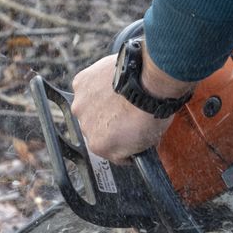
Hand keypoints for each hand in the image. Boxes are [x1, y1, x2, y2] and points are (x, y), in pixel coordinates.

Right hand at [70, 51, 194, 162]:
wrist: (151, 85)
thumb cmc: (151, 112)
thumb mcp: (145, 144)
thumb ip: (129, 148)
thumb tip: (130, 146)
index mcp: (98, 146)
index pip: (106, 149)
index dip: (119, 140)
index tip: (127, 133)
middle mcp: (85, 127)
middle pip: (95, 127)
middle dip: (108, 121)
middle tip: (125, 111)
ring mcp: (81, 104)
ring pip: (90, 106)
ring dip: (100, 103)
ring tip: (120, 96)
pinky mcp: (80, 84)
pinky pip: (87, 86)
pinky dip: (97, 85)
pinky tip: (112, 83)